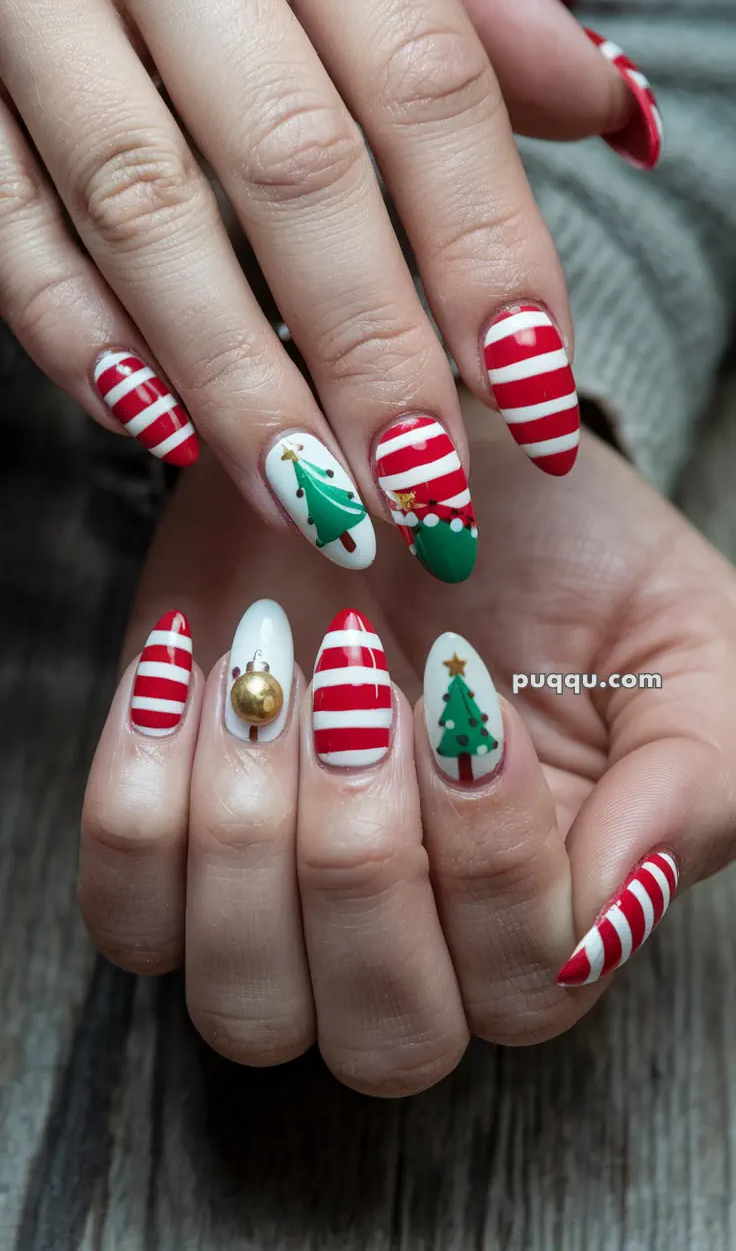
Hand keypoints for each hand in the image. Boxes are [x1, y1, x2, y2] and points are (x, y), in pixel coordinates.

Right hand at [0, 0, 657, 583]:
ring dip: (235, 378)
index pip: (424, 82)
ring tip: (313, 501)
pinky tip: (158, 426)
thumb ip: (473, 6)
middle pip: (291, 165)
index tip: (532, 392)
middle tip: (424, 488)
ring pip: (143, 209)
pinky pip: (7, 223)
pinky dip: (77, 334)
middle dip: (368, 350)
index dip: (486, 249)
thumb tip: (611, 113)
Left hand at [80, 403, 732, 1096]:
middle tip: (358, 686)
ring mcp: (281, 910)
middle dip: (362, 862)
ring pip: (246, 1002)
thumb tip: (613, 913)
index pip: (522, 983)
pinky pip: (129, 914)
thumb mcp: (678, 639)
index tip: (462, 681)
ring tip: (269, 668)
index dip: (490, 854)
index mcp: (552, 915)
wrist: (418, 460)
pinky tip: (184, 673)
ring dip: (246, 832)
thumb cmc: (566, 557)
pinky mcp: (172, 849)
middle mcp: (416, 942)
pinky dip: (138, 802)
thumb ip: (691, 781)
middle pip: (383, 1036)